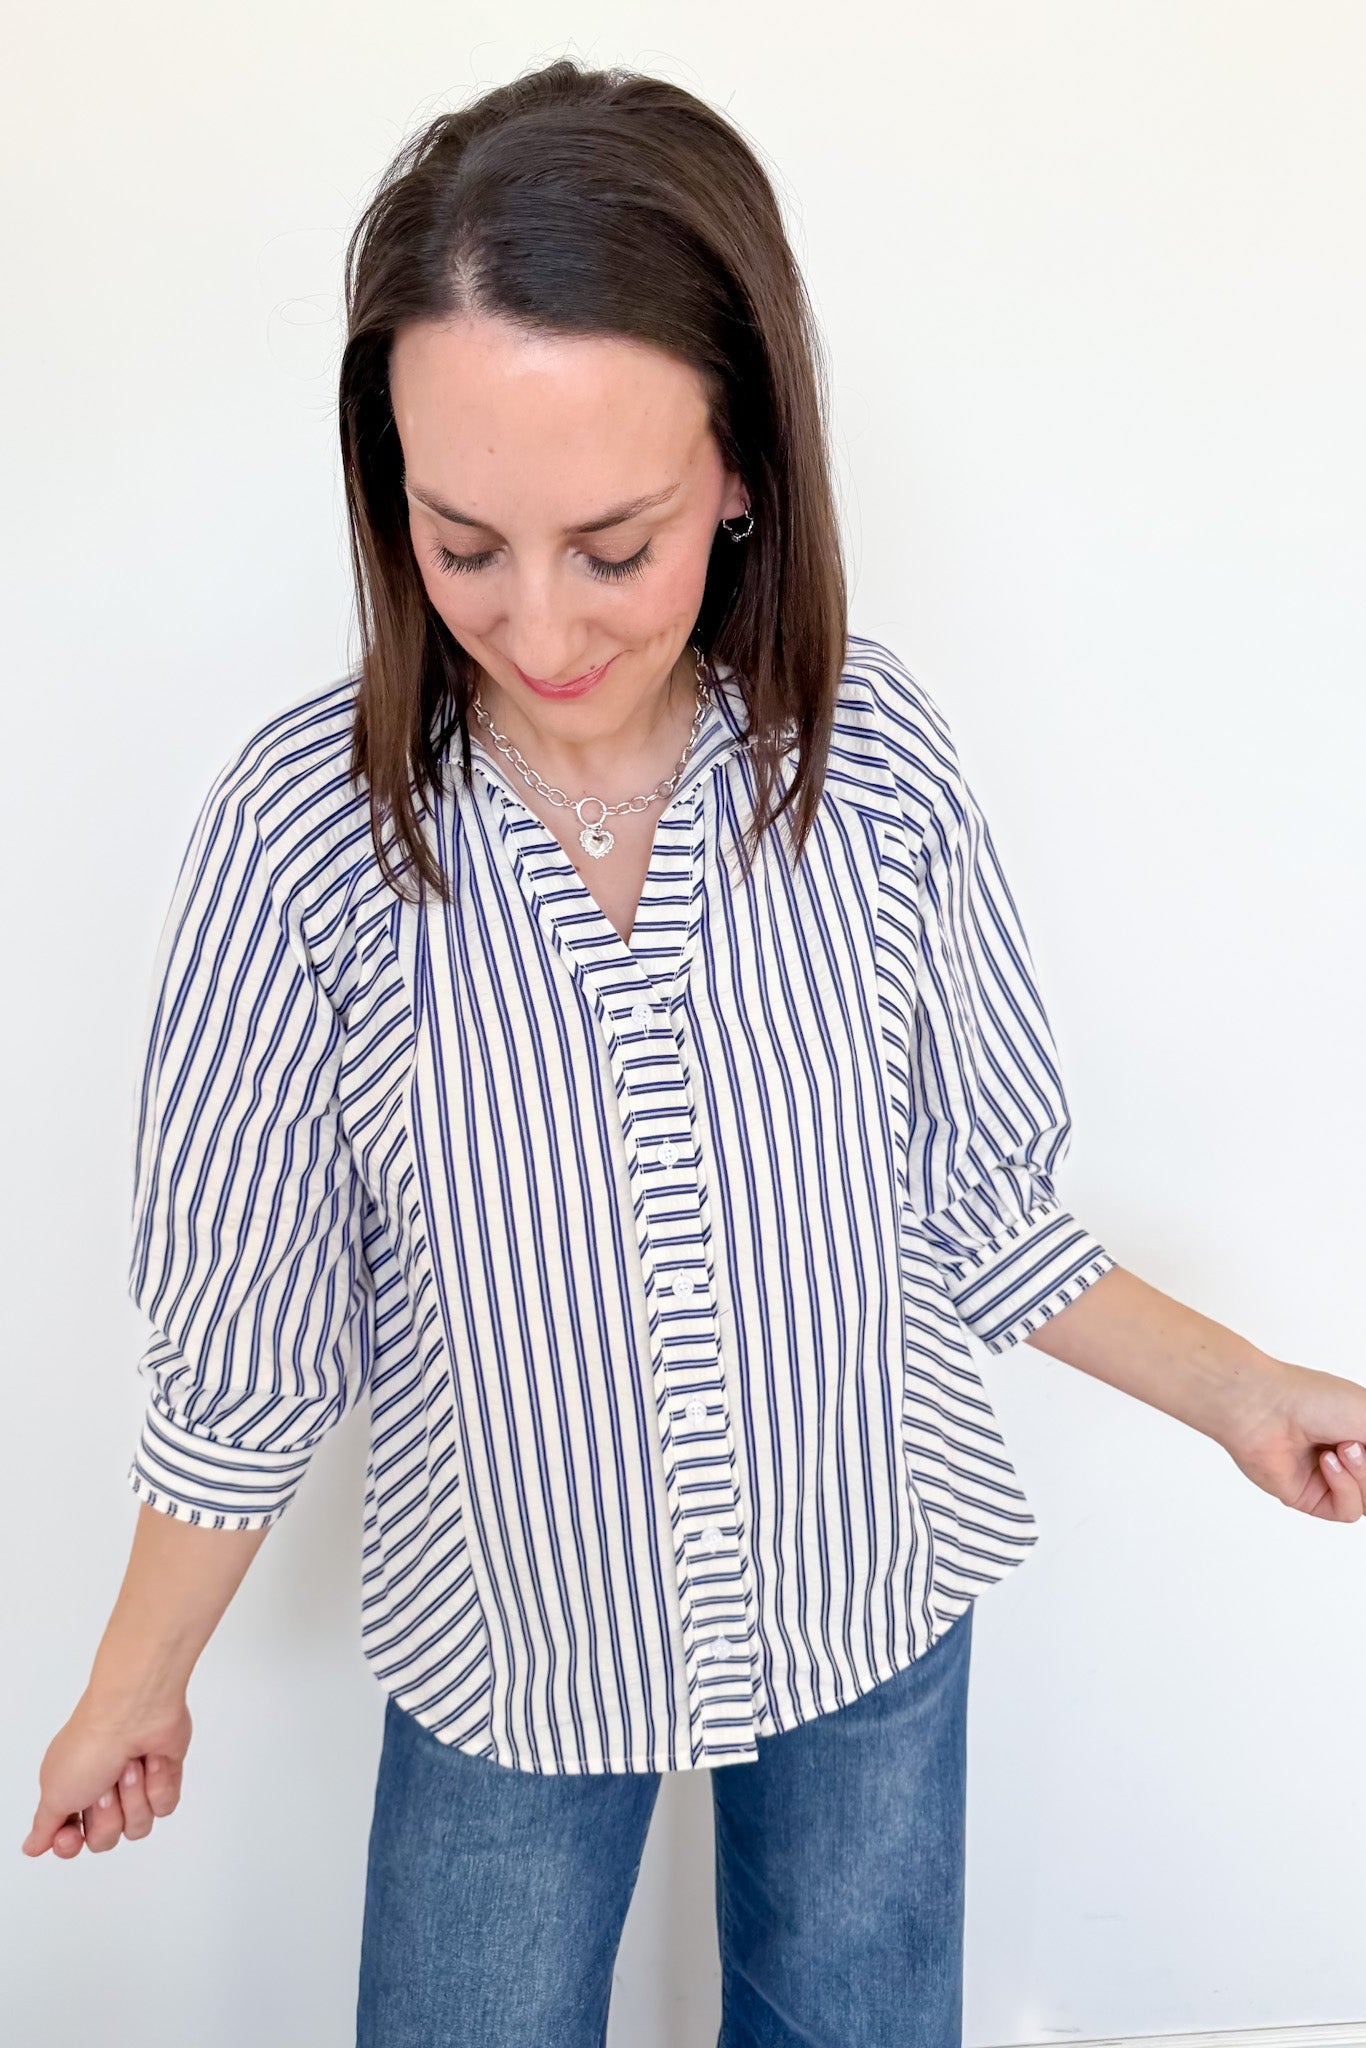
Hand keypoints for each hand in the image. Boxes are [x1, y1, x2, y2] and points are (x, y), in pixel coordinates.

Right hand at [20, 1692, 190, 1858]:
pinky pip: (164, 1807)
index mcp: (71, 1793)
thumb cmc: (90, 1746)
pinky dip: (158, 1784)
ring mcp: (134, 1785)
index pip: (71, 1842)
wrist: (135, 1713)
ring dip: (133, 1796)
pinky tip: (153, 1761)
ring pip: (137, 1826)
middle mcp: (102, 1791)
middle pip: (105, 1839)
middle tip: (104, 1785)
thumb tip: (32, 1846)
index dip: (71, 1844)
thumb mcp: (53, 1794)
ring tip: (130, 1766)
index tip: (71, 1834)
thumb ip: (44, 1827)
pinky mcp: (164, 1776)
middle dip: (107, 1816)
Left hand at [1218, 1359, 1365, 1521]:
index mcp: (1362, 1433)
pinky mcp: (1311, 1499)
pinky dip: (1344, 1487)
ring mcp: (1331, 1480)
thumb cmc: (1313, 1399)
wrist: (1263, 1407)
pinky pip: (1347, 1511)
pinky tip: (1327, 1463)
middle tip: (1360, 1447)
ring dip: (1363, 1476)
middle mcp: (1350, 1458)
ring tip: (1344, 1449)